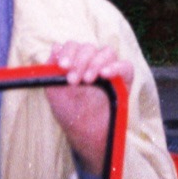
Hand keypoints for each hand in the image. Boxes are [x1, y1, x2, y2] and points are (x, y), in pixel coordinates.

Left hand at [44, 42, 133, 175]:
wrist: (85, 133)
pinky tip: (105, 75)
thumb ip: (52, 70)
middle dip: (80, 61)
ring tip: (88, 80)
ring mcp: (110, 68)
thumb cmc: (69, 110)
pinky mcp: (124, 79)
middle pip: (89, 48)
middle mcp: (93, 60)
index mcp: (76, 60)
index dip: (68, 52)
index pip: (73, 46)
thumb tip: (55, 47)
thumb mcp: (54, 92)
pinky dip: (116, 67)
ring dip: (95, 63)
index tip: (63, 66)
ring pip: (107, 52)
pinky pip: (125, 66)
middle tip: (73, 80)